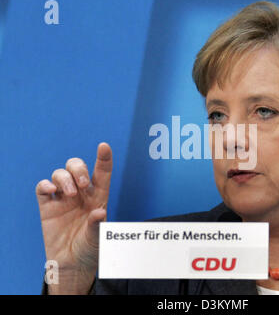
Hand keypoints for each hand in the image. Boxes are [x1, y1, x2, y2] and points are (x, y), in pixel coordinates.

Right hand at [37, 142, 112, 293]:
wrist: (72, 264)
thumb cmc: (90, 249)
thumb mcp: (97, 239)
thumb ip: (97, 226)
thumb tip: (99, 213)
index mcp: (98, 197)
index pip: (102, 173)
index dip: (103, 159)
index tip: (104, 146)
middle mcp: (81, 194)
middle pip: (77, 167)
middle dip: (79, 169)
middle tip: (82, 185)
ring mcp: (63, 198)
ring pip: (60, 173)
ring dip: (64, 178)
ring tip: (69, 193)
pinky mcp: (47, 206)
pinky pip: (42, 187)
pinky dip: (45, 184)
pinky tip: (51, 191)